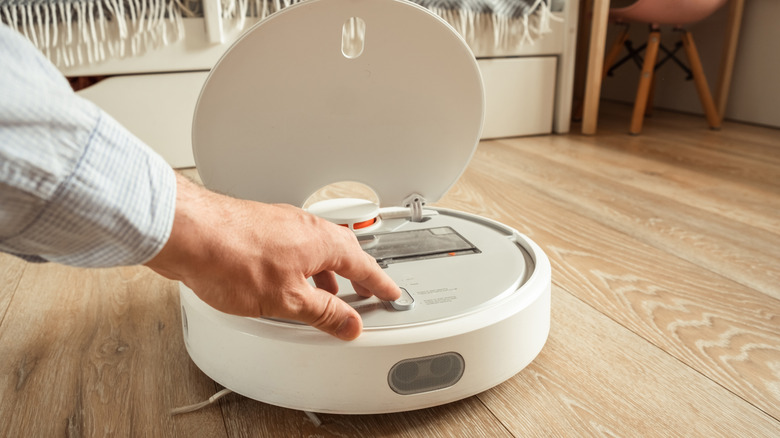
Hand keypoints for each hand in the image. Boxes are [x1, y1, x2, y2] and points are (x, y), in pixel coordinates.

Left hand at [145, 173, 400, 339]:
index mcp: (323, 242)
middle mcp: (306, 226)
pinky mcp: (260, 226)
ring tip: (326, 294)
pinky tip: (289, 280)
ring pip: (316, 248)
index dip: (379, 284)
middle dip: (355, 275)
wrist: (190, 233)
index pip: (364, 265)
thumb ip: (323, 313)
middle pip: (343, 252)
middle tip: (365, 292)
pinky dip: (303, 265)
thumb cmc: (233, 258)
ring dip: (327, 272)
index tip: (391, 294)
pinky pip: (295, 246)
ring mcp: (282, 223)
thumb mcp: (287, 300)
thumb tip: (350, 324)